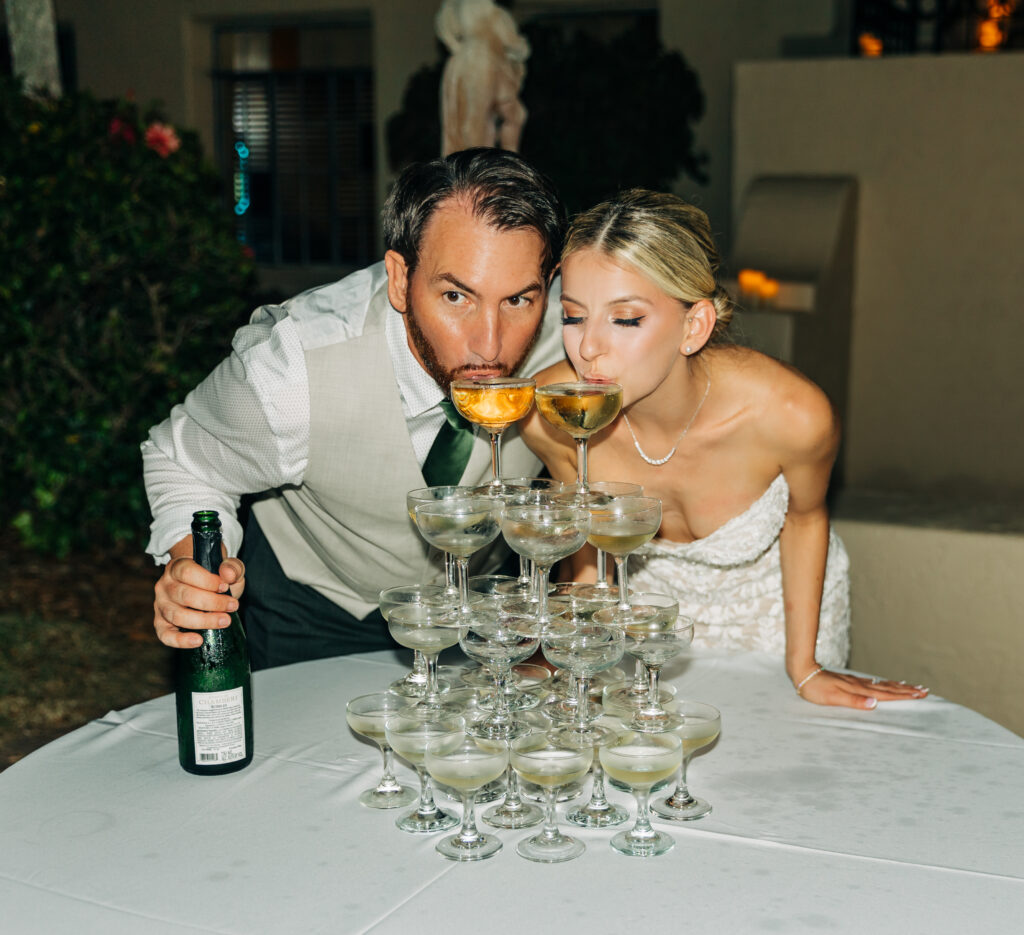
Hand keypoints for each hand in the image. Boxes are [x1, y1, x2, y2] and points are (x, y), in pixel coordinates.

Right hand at [153, 554, 245, 649]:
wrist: (205, 586)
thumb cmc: (215, 576)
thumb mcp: (227, 567)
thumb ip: (232, 567)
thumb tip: (228, 575)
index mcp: (177, 566)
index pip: (187, 572)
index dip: (208, 581)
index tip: (225, 587)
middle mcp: (165, 585)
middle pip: (184, 595)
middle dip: (212, 603)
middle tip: (232, 606)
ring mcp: (161, 605)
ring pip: (177, 616)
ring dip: (203, 621)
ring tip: (224, 621)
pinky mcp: (161, 623)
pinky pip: (165, 635)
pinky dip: (180, 641)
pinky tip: (198, 641)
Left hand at [796, 667, 928, 709]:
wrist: (803, 672)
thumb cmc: (816, 688)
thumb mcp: (833, 698)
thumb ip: (854, 701)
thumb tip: (874, 704)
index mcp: (859, 690)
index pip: (886, 695)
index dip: (903, 695)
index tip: (920, 695)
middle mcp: (861, 685)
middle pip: (888, 688)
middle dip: (907, 690)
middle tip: (924, 691)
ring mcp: (856, 682)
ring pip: (882, 685)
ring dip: (898, 687)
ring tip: (912, 687)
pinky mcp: (850, 681)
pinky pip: (873, 683)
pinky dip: (884, 684)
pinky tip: (886, 684)